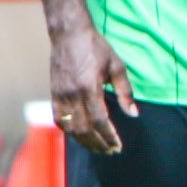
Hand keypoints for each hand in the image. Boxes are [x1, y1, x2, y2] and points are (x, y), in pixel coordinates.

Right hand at [48, 25, 133, 155]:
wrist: (68, 34)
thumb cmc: (96, 48)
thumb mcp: (117, 67)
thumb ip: (126, 92)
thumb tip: (133, 114)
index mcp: (89, 87)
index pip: (100, 120)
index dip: (109, 136)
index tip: (118, 146)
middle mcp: (72, 94)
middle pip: (84, 128)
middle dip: (98, 143)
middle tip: (110, 151)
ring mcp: (59, 95)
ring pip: (70, 127)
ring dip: (84, 141)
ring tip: (97, 148)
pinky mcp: (52, 94)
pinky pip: (58, 119)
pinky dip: (68, 131)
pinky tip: (79, 136)